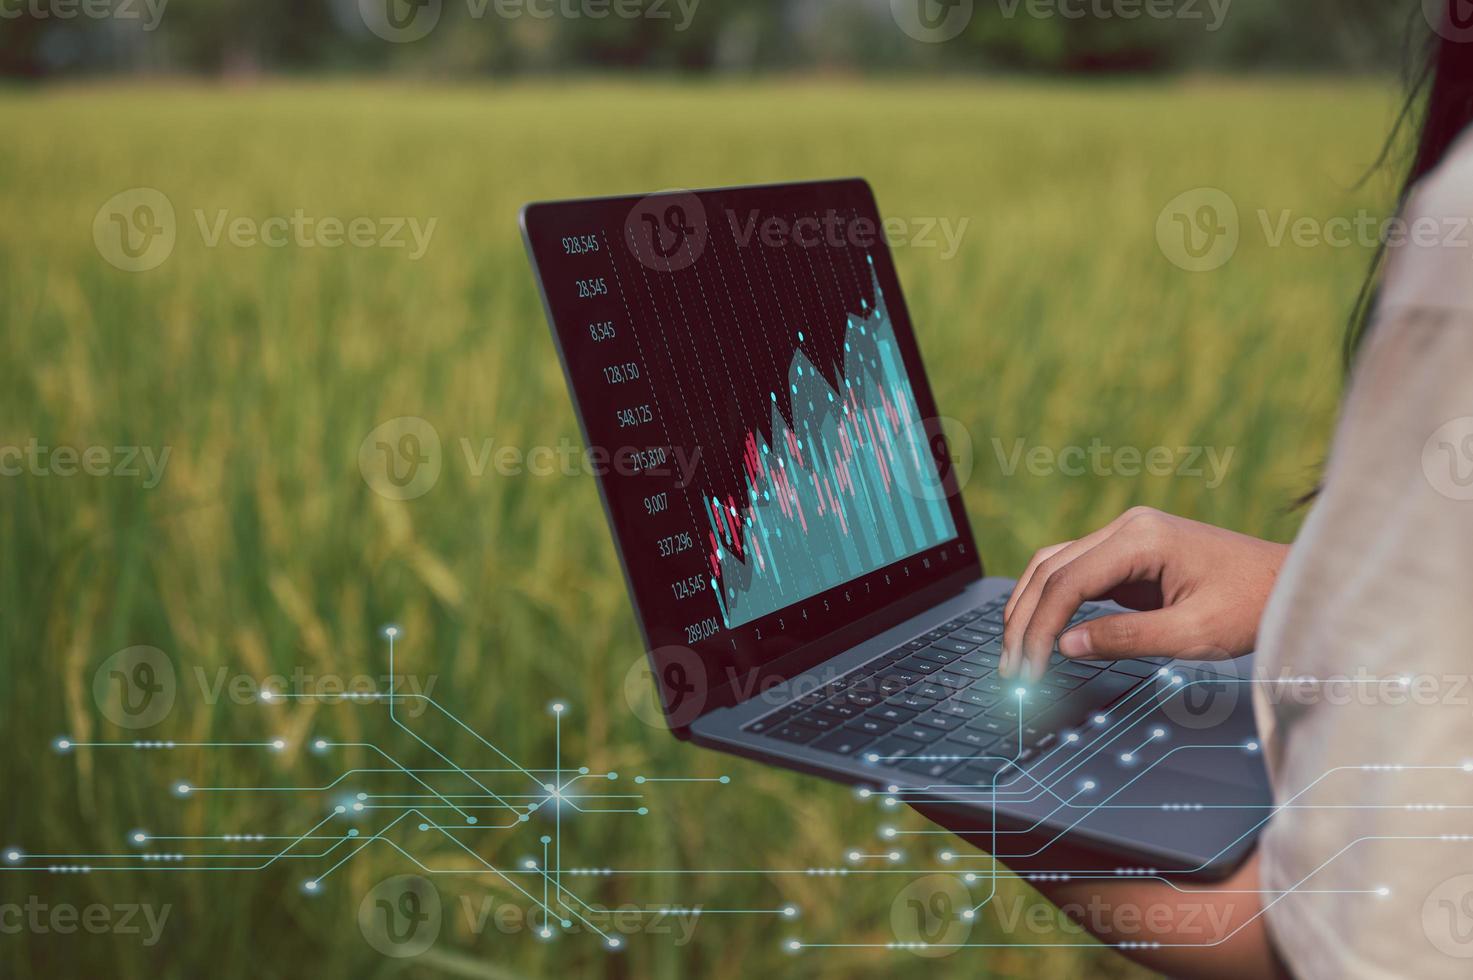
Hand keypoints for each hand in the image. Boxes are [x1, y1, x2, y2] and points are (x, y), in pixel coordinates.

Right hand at [999, 506, 1287, 681]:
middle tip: (1010, 669)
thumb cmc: (1252, 605)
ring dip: (1029, 608)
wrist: (1290, 583)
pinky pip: (1075, 573)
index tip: (1028, 671)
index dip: (1039, 630)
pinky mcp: (1129, 555)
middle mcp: (1126, 528)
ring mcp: (1125, 538)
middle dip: (1023, 621)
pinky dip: (1052, 602)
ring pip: (1053, 567)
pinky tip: (1042, 632)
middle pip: (1049, 570)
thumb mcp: (1193, 632)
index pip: (1066, 584)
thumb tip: (1065, 647)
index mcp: (1140, 538)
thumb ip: (1125, 639)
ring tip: (1015, 652)